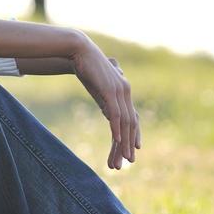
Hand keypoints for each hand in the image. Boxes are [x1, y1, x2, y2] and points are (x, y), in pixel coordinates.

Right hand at [70, 37, 139, 169]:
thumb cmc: (88, 68)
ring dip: (124, 142)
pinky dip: (117, 129)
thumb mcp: (100, 87)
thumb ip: (107, 99)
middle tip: (129, 162)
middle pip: (131, 123)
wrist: (79, 51)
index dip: (134, 135)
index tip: (134, 151)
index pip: (133, 117)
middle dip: (129, 144)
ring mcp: (119, 91)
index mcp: (124, 91)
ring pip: (125, 122)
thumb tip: (109, 111)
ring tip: (123, 158)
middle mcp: (126, 91)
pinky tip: (116, 141)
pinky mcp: (110, 90)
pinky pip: (115, 114)